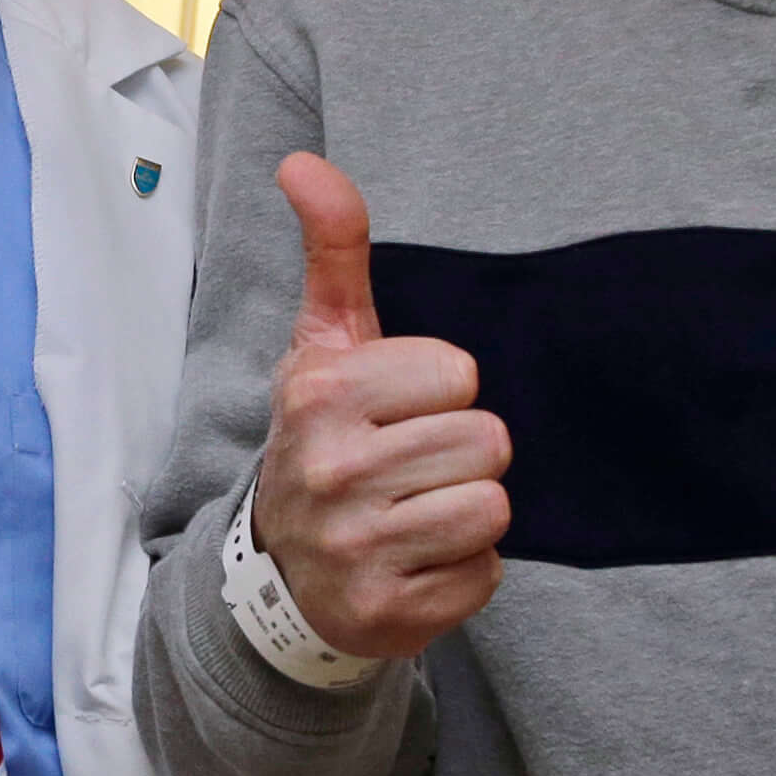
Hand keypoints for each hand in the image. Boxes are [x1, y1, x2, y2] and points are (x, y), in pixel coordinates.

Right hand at [249, 153, 509, 659]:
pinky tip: (414, 562)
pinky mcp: (389, 613)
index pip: (460, 373)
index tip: (396, 412)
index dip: (441, 391)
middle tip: (411, 467)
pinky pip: (485, 575)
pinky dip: (463, 572)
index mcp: (320, 393)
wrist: (283, 576)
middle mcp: (331, 471)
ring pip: (492, 508)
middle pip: (488, 442)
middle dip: (462, 453)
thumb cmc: (325, 441)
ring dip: (467, 512)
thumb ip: (333, 251)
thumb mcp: (325, 346)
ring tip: (415, 513)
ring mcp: (356, 549)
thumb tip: (303, 162)